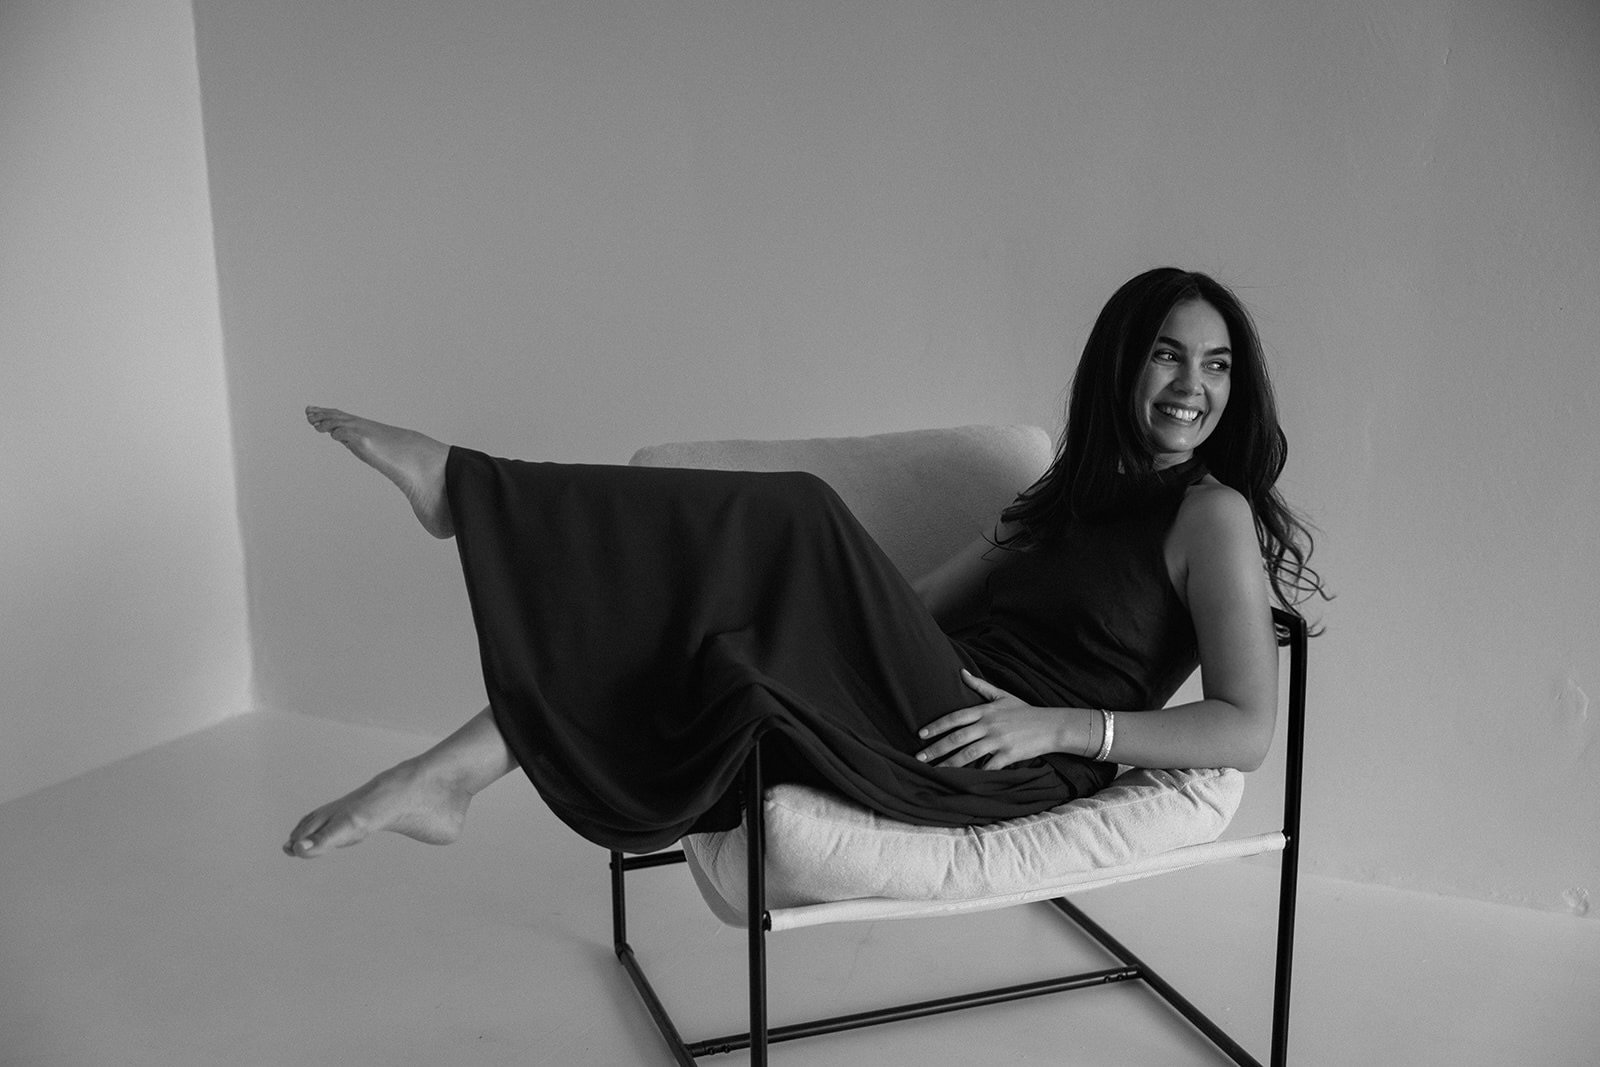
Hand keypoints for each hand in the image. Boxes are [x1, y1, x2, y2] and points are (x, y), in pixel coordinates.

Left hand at [914, 670, 1068, 769]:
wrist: (1051, 726)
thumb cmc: (1025, 711)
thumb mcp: (1002, 695)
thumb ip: (980, 685)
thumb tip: (961, 672)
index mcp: (986, 710)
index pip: (955, 717)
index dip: (936, 726)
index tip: (921, 734)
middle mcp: (989, 724)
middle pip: (957, 737)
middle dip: (936, 748)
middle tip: (920, 757)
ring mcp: (999, 740)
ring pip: (969, 754)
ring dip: (949, 763)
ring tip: (935, 771)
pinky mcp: (1009, 754)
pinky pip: (988, 766)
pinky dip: (975, 774)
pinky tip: (963, 781)